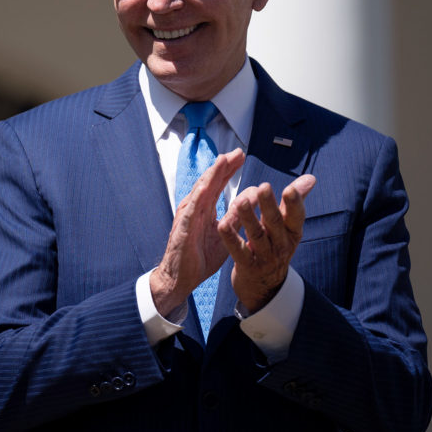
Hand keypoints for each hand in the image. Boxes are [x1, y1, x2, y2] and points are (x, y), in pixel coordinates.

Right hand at [150, 148, 245, 315]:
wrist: (180, 279)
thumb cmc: (199, 257)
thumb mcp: (224, 234)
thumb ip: (236, 217)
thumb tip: (251, 199)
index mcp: (204, 210)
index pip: (217, 185)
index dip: (227, 170)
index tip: (239, 156)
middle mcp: (194, 209)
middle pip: (209, 182)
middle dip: (222, 166)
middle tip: (236, 152)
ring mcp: (187, 217)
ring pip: (199, 191)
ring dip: (210, 176)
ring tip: (222, 161)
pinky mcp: (182, 229)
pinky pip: (191, 211)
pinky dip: (198, 197)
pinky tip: (206, 187)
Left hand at [217, 175, 316, 312]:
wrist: (264, 287)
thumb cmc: (275, 247)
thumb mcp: (288, 228)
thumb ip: (294, 202)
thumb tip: (311, 178)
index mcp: (292, 233)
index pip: (296, 217)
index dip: (295, 204)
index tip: (291, 189)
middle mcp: (281, 245)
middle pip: (275, 223)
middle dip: (269, 205)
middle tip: (263, 187)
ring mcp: (265, 257)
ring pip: (256, 235)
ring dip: (249, 218)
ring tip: (240, 201)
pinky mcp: (248, 267)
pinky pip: (238, 251)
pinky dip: (231, 238)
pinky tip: (222, 224)